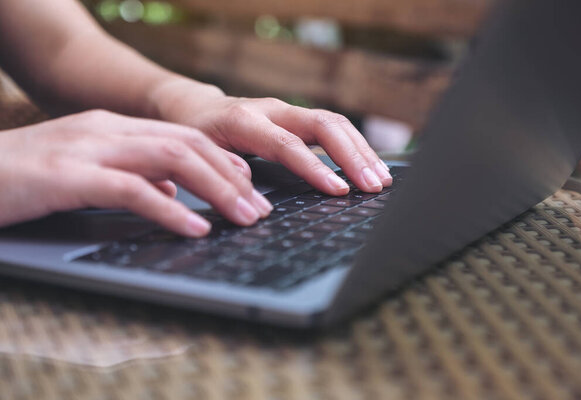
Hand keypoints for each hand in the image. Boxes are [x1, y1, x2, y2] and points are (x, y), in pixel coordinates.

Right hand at [0, 110, 273, 235]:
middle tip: (261, 209)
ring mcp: (87, 148)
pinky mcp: (66, 175)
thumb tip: (170, 193)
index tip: (250, 187)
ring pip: (171, 159)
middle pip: (189, 144)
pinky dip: (169, 210)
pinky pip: (131, 190)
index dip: (224, 161)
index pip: (185, 137)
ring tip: (245, 218)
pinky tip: (195, 228)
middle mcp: (107, 130)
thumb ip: (130, 177)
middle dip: (233, 177)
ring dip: (215, 190)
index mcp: (114, 128)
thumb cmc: (23, 178)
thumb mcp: (86, 172)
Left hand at [152, 80, 392, 194]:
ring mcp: (289, 111)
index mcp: (245, 120)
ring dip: (361, 151)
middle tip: (373, 185)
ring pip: (335, 123)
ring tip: (381, 179)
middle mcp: (273, 109)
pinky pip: (334, 127)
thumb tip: (252, 196)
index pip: (288, 144)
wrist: (195, 107)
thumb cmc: (197, 134)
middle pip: (324, 124)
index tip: (340, 190)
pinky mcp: (298, 118)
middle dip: (352, 156)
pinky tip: (369, 166)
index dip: (316, 167)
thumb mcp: (200, 154)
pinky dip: (355, 147)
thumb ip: (224, 171)